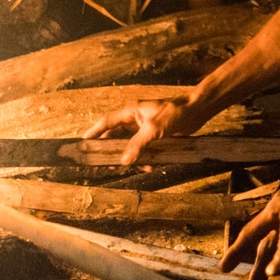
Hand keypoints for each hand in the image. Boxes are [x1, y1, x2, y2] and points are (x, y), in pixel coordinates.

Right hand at [81, 93, 200, 164]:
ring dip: (130, 157)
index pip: (106, 122)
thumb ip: (138, 145)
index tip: (82, 142)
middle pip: (115, 136)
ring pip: (129, 145)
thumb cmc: (175, 113)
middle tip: (104, 163)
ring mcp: (144, 128)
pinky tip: (149, 166)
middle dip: (111, 150)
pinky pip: (142, 149)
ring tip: (131, 167)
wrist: (197, 111)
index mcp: (130, 111)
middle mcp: (134, 120)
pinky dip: (143, 158)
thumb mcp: (154, 129)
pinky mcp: (154, 136)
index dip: (93, 132)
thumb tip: (123, 160)